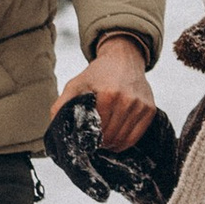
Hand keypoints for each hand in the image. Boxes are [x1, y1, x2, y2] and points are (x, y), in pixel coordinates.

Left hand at [60, 34, 154, 149]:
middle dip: (101, 142)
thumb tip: (55, 123)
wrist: (124, 59)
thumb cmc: (99, 73)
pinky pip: (136, 136)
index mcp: (108, 94)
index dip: (90, 137)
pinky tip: (116, 139)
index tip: (86, 139)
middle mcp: (127, 100)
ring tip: (104, 141)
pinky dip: (125, 142)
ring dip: (112, 144)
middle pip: (111, 136)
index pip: (97, 129)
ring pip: (124, 139)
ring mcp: (140, 105)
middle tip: (94, 142)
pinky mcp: (149, 110)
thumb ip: (63, 103)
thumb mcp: (76, 83)